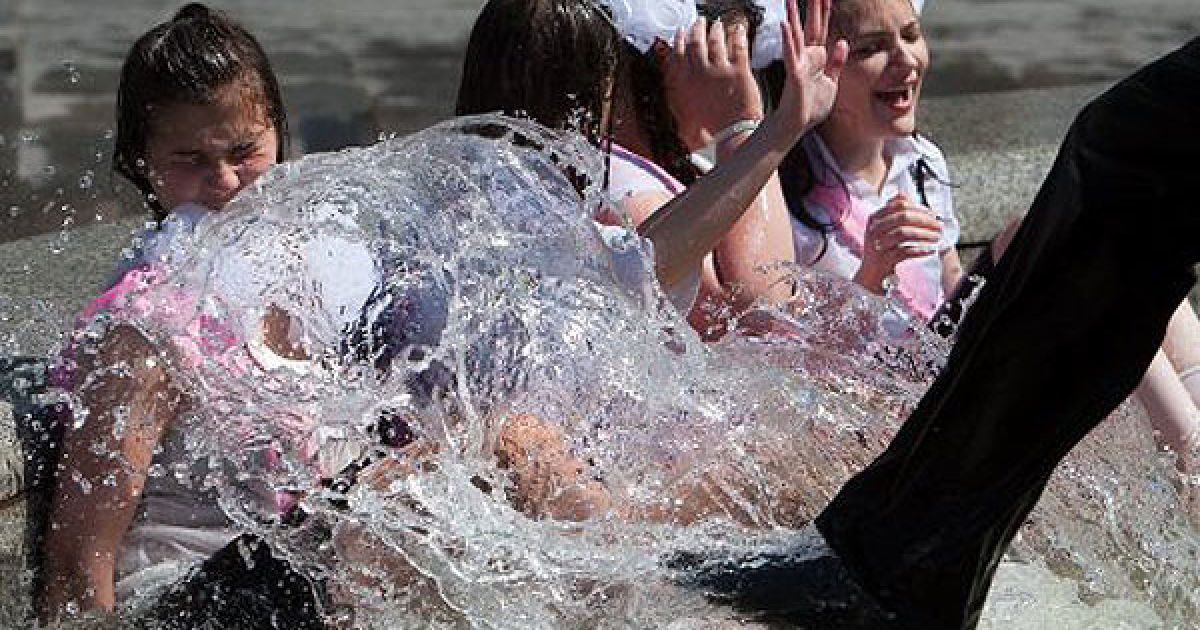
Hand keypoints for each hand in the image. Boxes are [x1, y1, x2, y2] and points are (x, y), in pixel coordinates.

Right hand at [663, 17, 763, 148]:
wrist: (731, 135)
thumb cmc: (707, 130)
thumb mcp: (681, 113)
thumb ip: (675, 92)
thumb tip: (670, 77)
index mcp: (684, 83)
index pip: (678, 53)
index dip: (679, 40)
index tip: (681, 32)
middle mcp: (700, 73)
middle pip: (696, 42)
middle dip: (697, 29)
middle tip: (700, 23)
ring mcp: (720, 71)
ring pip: (716, 41)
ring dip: (716, 30)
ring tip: (718, 25)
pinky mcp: (739, 71)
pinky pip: (738, 47)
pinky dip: (738, 35)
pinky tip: (739, 30)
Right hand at [775, 0, 847, 136]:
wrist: (798, 126)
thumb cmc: (812, 106)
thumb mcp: (832, 82)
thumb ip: (836, 62)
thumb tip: (843, 41)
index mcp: (817, 57)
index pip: (821, 27)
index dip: (824, 10)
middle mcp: (807, 56)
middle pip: (810, 25)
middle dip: (812, 6)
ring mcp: (799, 63)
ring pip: (796, 34)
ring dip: (794, 16)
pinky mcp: (794, 74)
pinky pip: (791, 54)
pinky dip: (788, 39)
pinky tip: (785, 25)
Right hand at [854, 193, 942, 292]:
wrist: (870, 272)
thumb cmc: (882, 247)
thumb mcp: (884, 227)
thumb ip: (896, 213)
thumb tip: (917, 203)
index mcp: (875, 218)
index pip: (899, 204)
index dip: (918, 207)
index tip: (932, 214)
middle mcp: (874, 229)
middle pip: (903, 217)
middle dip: (925, 220)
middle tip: (939, 226)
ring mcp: (878, 244)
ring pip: (904, 233)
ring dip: (925, 235)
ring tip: (936, 238)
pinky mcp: (884, 260)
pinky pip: (905, 251)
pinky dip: (920, 251)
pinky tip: (930, 250)